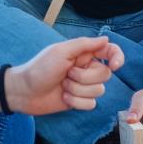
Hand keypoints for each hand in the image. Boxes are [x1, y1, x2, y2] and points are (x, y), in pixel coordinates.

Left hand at [7, 36, 124, 115]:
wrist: (24, 91)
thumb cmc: (40, 68)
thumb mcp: (61, 52)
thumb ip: (85, 44)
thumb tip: (107, 39)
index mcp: (84, 54)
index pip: (110, 52)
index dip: (117, 57)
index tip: (114, 65)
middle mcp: (86, 69)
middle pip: (105, 75)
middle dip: (85, 77)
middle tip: (67, 74)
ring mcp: (84, 85)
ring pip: (99, 91)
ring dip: (78, 90)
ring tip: (62, 86)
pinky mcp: (80, 101)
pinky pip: (91, 104)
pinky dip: (76, 102)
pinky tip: (63, 97)